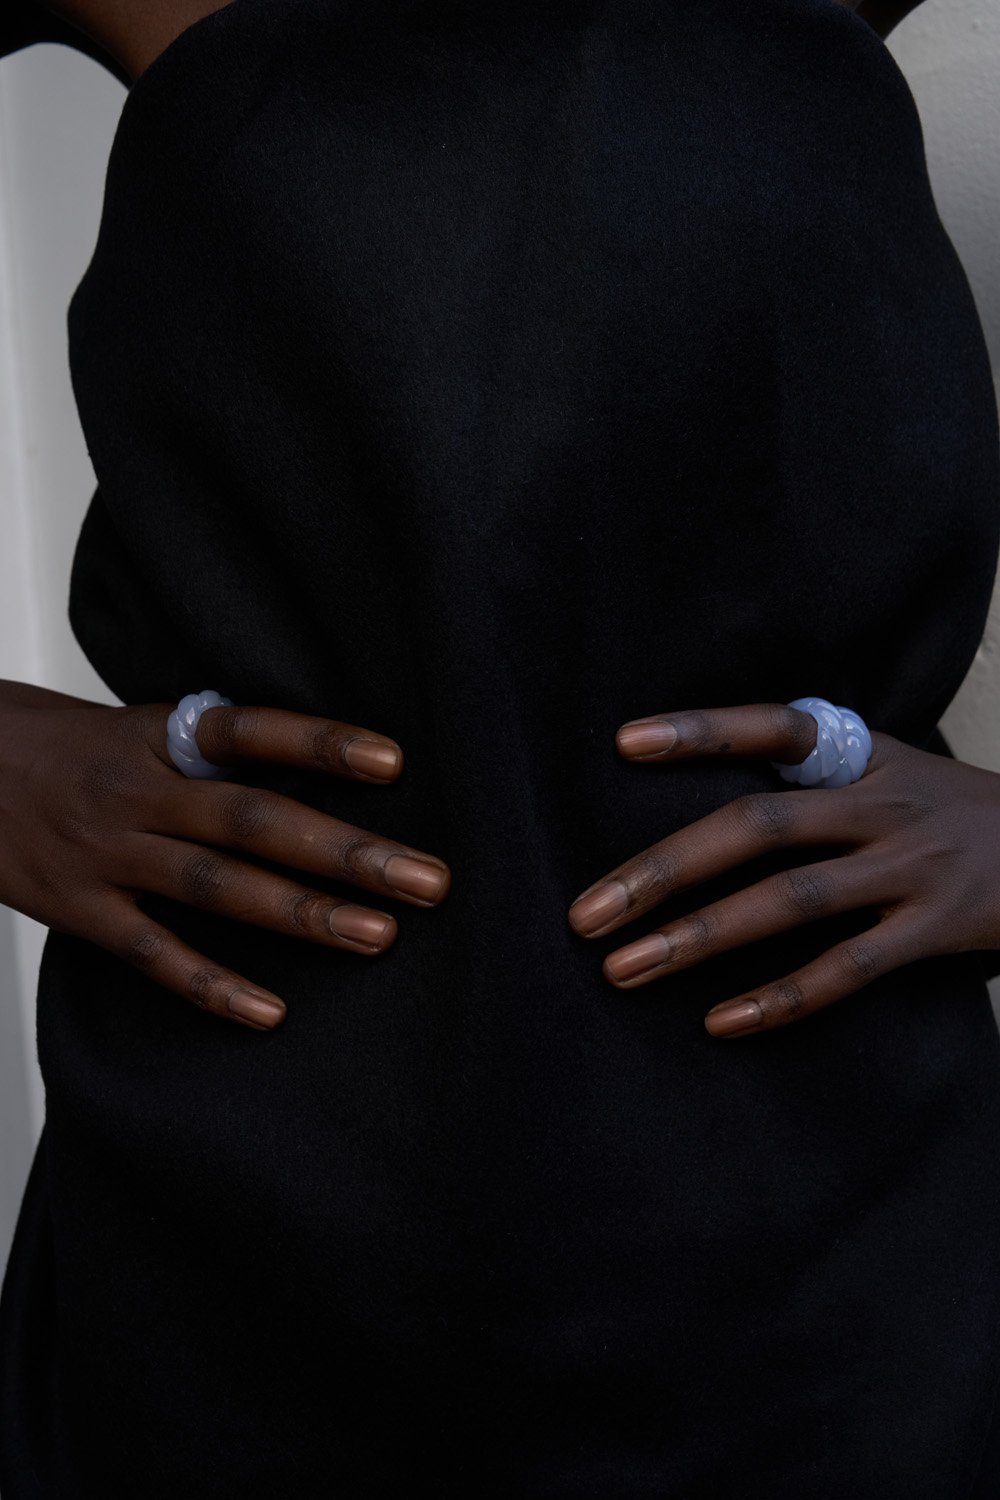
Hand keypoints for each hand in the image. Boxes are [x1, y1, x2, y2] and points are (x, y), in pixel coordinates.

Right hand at [0, 680, 449, 1030]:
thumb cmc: (64, 747)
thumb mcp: (134, 724)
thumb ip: (212, 748)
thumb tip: (317, 765)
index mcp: (155, 735)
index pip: (246, 730)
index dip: (317, 745)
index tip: (392, 763)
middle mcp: (136, 791)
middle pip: (251, 819)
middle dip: (345, 852)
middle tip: (427, 879)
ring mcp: (107, 853)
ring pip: (215, 888)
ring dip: (302, 914)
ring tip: (378, 936)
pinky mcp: (80, 911)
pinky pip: (153, 954)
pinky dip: (212, 986)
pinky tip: (270, 1012)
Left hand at [567, 703, 999, 1037]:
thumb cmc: (954, 815)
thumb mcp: (894, 771)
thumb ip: (815, 777)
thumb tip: (706, 808)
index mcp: (864, 755)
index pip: (774, 726)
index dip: (702, 731)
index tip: (624, 743)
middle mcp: (883, 803)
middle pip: (759, 826)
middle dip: (663, 869)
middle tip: (585, 912)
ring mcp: (912, 867)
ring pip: (790, 902)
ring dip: (698, 938)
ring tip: (622, 969)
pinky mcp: (937, 930)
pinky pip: (847, 969)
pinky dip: (780, 998)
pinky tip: (720, 1022)